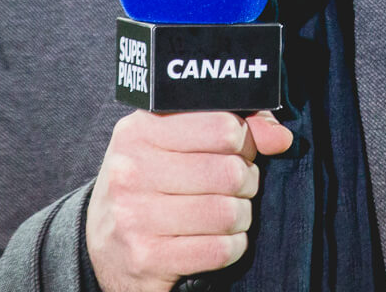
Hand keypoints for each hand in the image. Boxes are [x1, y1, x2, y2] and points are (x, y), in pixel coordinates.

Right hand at [85, 110, 293, 290]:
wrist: (105, 248)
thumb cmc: (151, 185)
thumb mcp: (176, 144)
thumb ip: (230, 127)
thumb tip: (280, 138)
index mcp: (139, 131)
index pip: (223, 126)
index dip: (243, 140)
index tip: (237, 149)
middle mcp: (131, 170)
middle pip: (231, 172)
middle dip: (246, 182)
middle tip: (237, 186)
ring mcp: (135, 216)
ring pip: (229, 212)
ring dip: (240, 216)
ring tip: (227, 213)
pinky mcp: (147, 257)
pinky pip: (221, 249)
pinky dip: (232, 246)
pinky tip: (218, 240)